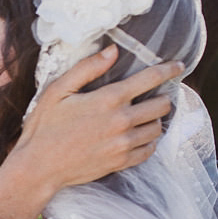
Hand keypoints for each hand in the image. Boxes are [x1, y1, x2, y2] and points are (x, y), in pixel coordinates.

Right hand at [14, 44, 178, 189]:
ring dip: (156, 120)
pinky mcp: (121, 162)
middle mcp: (122, 121)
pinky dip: (149, 141)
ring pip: (158, 128)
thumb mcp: (57, 91)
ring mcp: (123, 144)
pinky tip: (139, 136)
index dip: (169, 70)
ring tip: (146, 116)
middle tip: (156, 94)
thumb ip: (87, 68)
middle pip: (162, 105)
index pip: (151, 79)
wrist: (38, 167)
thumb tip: (113, 50)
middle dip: (162, 96)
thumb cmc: (44, 127)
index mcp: (108, 99)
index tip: (178, 66)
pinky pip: (149, 150)